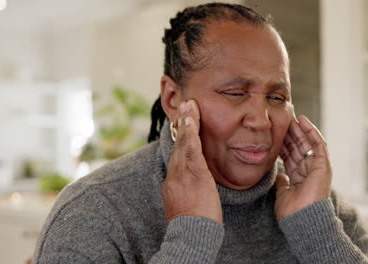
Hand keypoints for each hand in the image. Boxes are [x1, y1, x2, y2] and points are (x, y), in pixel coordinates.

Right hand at [162, 99, 222, 223]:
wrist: (190, 238)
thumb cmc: (193, 227)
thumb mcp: (186, 206)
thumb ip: (189, 193)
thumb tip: (193, 187)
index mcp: (174, 183)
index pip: (178, 156)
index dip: (180, 139)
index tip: (183, 125)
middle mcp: (174, 176)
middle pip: (178, 146)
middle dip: (181, 125)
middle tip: (185, 106)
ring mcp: (182, 174)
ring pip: (183, 144)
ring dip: (186, 123)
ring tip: (189, 106)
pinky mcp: (194, 175)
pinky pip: (191, 150)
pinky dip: (190, 133)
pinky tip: (192, 120)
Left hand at [274, 112, 331, 221]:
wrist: (302, 220)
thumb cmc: (292, 213)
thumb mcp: (282, 194)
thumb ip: (282, 183)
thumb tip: (280, 175)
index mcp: (298, 178)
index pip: (289, 156)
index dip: (283, 144)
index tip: (274, 133)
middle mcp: (308, 171)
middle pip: (298, 147)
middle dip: (290, 134)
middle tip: (282, 120)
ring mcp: (317, 168)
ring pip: (307, 143)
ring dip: (299, 130)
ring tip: (291, 117)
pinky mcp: (324, 165)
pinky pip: (319, 144)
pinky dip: (312, 132)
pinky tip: (304, 121)